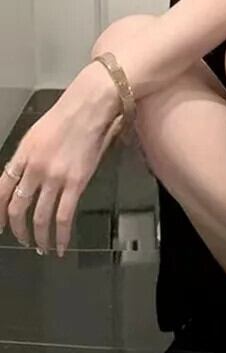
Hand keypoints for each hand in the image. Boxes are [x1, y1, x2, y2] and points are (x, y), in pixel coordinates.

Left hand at [0, 62, 122, 255]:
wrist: (90, 105)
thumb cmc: (67, 115)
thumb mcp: (36, 135)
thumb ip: (28, 158)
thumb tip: (25, 180)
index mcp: (22, 156)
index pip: (1, 191)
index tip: (0, 226)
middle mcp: (33, 169)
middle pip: (18, 208)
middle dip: (18, 230)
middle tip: (22, 240)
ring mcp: (54, 177)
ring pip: (39, 217)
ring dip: (39, 237)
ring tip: (42, 247)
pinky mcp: (76, 183)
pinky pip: (63, 217)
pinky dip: (61, 236)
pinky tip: (61, 245)